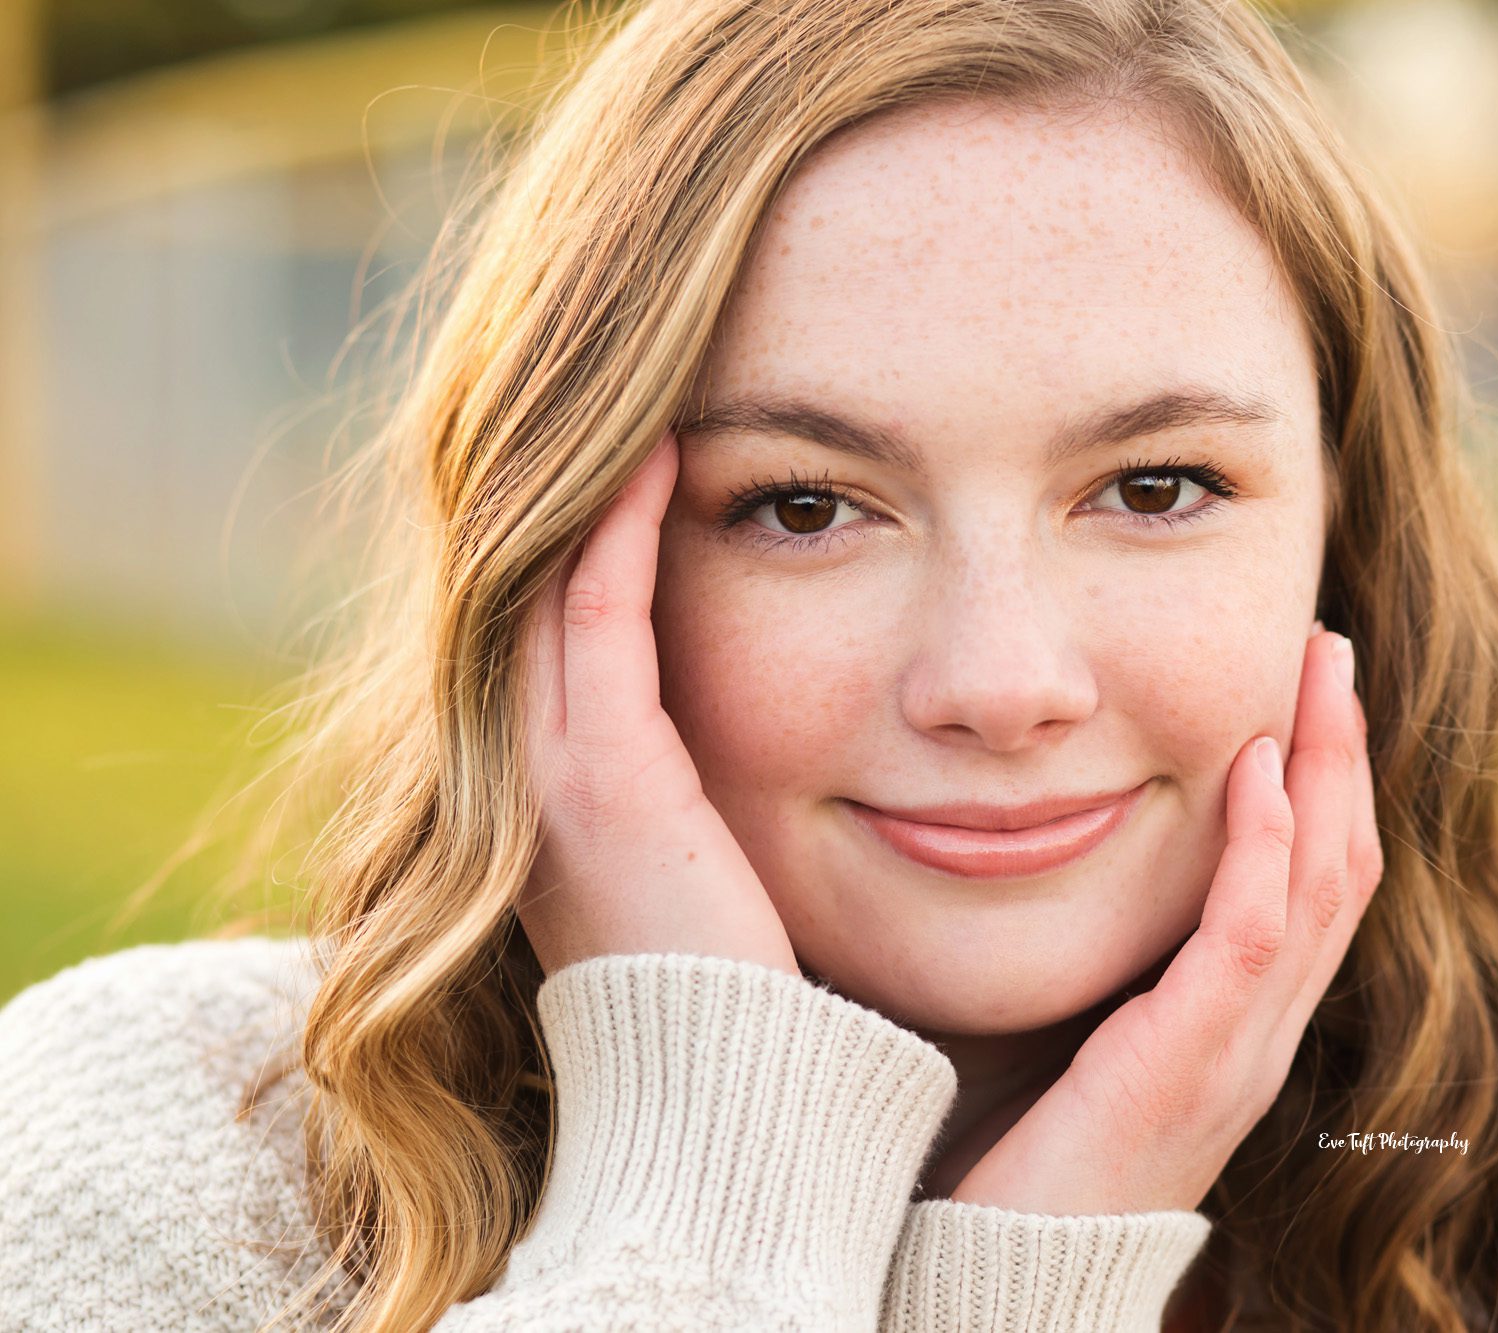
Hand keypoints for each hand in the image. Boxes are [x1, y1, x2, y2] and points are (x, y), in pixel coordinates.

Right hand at [515, 435, 799, 980]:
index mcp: (547, 790)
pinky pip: (598, 623)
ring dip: (586, 489)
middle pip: (523, 585)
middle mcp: (525, 772)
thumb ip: (687, 795)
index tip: (634, 438)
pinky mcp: (604, 785)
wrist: (718, 1099)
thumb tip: (739, 751)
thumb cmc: (730, 996)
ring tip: (638, 395)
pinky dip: (620, 537)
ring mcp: (551, 776)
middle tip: (618, 385)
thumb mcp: (692, 872)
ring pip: (544, 587)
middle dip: (564, 487)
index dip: (574, 523)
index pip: (545, 619)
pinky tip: (663, 461)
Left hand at [946, 624, 1380, 1215]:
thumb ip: (1118, 971)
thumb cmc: (1032, 1162)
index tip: (1306, 687)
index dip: (1325, 782)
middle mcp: (1259, 1034)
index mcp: (1240, 1025)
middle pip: (1341, 866)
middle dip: (1342, 751)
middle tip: (1327, 649)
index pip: (1316, 883)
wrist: (1005, 1282)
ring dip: (1325, 770)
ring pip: (1321, 887)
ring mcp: (1238, 1052)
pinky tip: (1255, 768)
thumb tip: (1092, 874)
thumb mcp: (1092, 1041)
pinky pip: (1250, 937)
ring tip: (1314, 673)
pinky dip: (1266, 845)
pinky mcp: (1189, 1065)